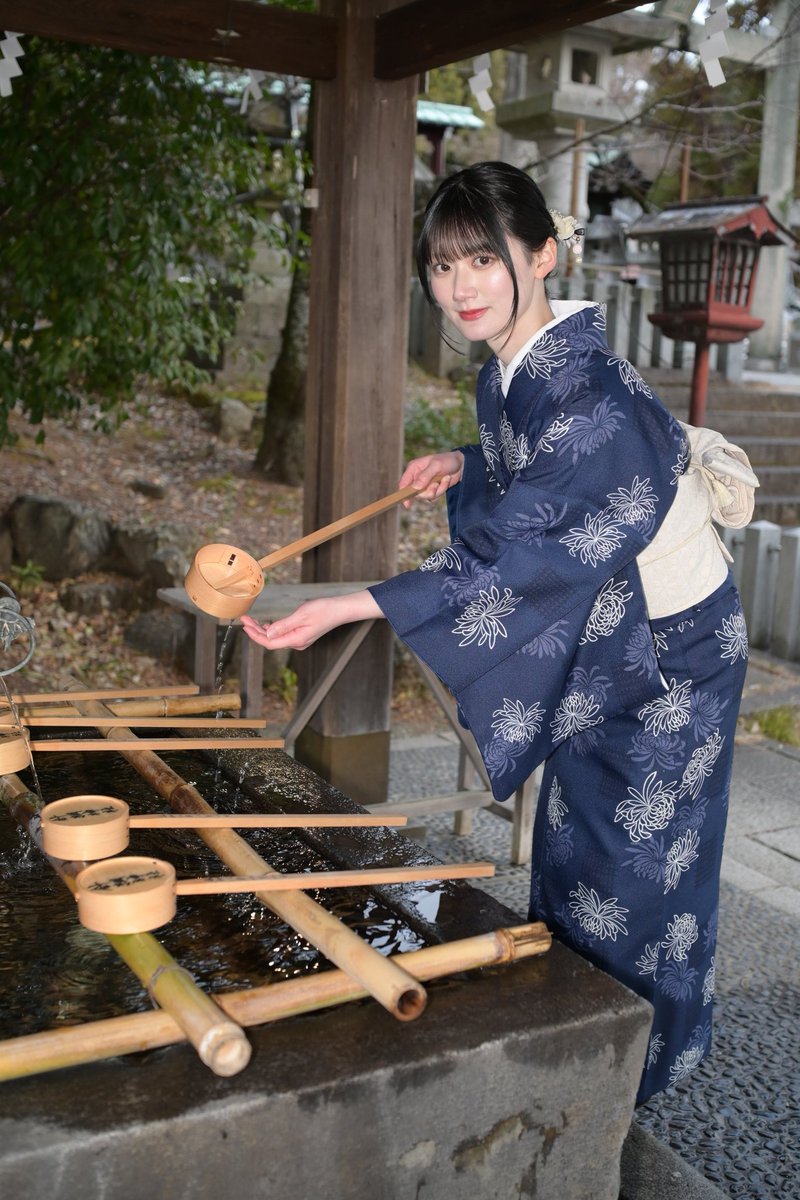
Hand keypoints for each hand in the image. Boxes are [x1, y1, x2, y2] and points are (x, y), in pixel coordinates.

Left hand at [239, 590, 382, 650]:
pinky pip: (283, 635)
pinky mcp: (301, 635)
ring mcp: (299, 640)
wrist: (340, 610)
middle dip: (256, 631)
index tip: (245, 625)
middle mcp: (297, 643)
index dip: (255, 635)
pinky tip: (268, 624)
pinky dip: (273, 629)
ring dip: (263, 630)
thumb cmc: (323, 610)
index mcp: (296, 640)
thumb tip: (267, 633)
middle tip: (245, 619)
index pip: (269, 642)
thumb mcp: (301, 615)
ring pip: (276, 638)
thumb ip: (283, 625)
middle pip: (271, 641)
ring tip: (252, 620)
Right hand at [399, 451, 463, 507]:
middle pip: (415, 494)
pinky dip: (442, 491)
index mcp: (413, 468)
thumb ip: (425, 476)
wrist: (461, 464)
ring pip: (426, 496)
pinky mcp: (432, 489)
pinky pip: (433, 497)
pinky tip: (446, 481)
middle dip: (428, 492)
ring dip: (438, 490)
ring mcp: (424, 484)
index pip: (403, 484)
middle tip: (436, 485)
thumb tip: (415, 488)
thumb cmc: (447, 461)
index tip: (407, 504)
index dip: (403, 494)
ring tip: (444, 479)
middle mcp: (417, 477)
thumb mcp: (436, 465)